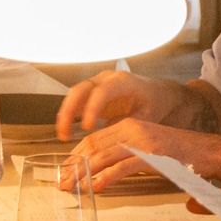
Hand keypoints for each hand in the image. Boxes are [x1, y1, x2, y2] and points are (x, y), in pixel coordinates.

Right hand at [55, 70, 189, 140]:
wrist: (157, 92)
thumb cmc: (154, 103)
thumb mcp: (148, 116)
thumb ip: (129, 126)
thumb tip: (111, 141)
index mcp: (123, 81)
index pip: (102, 92)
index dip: (92, 108)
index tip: (87, 128)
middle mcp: (106, 79)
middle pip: (81, 89)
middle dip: (70, 111)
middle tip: (65, 133)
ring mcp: (97, 83)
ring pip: (74, 94)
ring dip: (66, 114)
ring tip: (63, 136)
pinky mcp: (92, 92)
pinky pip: (75, 101)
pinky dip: (69, 115)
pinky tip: (66, 131)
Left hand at [62, 118, 220, 191]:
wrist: (208, 151)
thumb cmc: (180, 155)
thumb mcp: (147, 150)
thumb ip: (127, 155)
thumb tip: (104, 172)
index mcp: (129, 126)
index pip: (93, 139)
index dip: (75, 156)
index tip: (65, 170)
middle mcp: (132, 129)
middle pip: (93, 147)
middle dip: (74, 167)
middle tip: (62, 183)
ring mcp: (142, 142)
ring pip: (104, 157)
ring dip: (84, 175)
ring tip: (72, 188)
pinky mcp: (153, 156)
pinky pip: (123, 167)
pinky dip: (106, 177)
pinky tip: (96, 187)